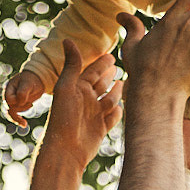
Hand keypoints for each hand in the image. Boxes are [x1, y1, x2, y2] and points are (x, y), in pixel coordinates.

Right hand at [4, 67, 45, 129]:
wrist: (36, 79)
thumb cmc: (31, 79)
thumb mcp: (28, 83)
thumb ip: (23, 92)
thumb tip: (19, 102)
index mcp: (9, 89)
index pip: (9, 100)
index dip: (18, 103)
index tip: (30, 102)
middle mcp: (8, 95)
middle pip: (9, 107)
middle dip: (20, 109)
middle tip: (31, 105)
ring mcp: (12, 101)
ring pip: (11, 113)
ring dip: (17, 118)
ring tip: (24, 124)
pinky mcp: (17, 105)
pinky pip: (14, 114)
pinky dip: (18, 120)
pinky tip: (24, 124)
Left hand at [43, 41, 122, 170]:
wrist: (66, 150)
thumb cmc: (63, 118)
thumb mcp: (66, 87)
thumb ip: (72, 65)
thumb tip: (67, 39)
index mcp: (77, 89)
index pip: (92, 72)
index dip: (101, 63)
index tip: (111, 54)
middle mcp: (86, 101)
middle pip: (101, 84)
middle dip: (109, 75)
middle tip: (120, 65)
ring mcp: (94, 115)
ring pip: (109, 100)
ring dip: (116, 92)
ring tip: (125, 83)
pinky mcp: (101, 129)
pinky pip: (112, 117)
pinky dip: (118, 112)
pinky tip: (123, 107)